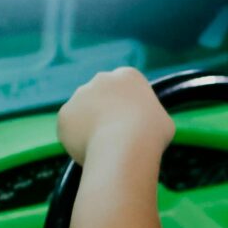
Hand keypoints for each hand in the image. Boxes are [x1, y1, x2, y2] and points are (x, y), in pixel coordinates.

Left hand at [57, 68, 173, 163]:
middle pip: (101, 95)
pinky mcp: (64, 114)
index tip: (131, 123)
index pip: (125, 87)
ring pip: (83, 112)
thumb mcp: (163, 121)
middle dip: (105, 112)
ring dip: (90, 126)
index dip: (127, 106)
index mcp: (128, 76)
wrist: (124, 147)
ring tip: (103, 148)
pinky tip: (90, 151)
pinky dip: (77, 140)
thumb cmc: (150, 134)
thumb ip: (149, 116)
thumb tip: (147, 126)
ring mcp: (79, 95)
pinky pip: (70, 129)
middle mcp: (101, 79)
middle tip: (115, 136)